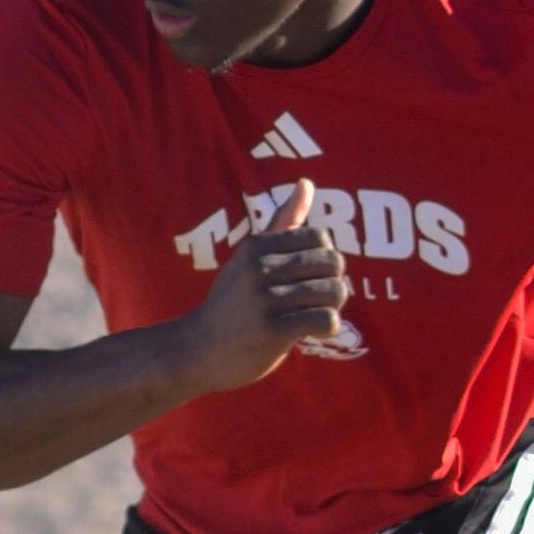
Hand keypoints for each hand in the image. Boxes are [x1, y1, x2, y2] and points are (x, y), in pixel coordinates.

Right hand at [187, 175, 351, 390]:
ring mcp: (266, 298)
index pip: (321, 237)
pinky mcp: (274, 330)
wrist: (198, 351)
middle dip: (332, 283)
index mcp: (256, 245)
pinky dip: (329, 328)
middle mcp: (260, 267)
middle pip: (334, 263)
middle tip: (314, 299)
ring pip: (335, 292)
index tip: (306, 277)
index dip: (323, 258)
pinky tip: (312, 332)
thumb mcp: (250, 257)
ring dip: (331, 307)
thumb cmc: (231, 303)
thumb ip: (283, 221)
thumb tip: (307, 182)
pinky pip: (328, 320)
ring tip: (312, 315)